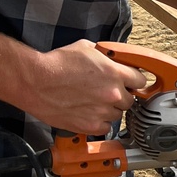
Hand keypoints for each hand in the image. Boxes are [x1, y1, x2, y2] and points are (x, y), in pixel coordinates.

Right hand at [25, 40, 149, 134]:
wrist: (35, 82)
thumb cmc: (56, 64)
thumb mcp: (86, 48)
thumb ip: (105, 56)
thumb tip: (113, 59)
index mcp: (115, 73)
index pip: (141, 80)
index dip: (135, 81)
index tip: (131, 83)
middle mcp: (112, 94)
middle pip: (130, 100)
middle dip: (121, 96)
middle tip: (107, 92)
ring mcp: (102, 111)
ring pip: (117, 115)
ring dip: (109, 109)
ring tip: (93, 102)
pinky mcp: (90, 125)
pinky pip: (104, 128)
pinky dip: (99, 122)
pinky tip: (89, 114)